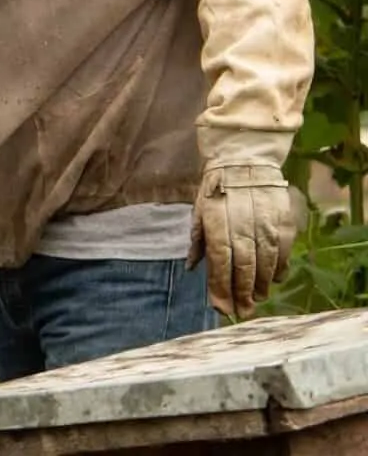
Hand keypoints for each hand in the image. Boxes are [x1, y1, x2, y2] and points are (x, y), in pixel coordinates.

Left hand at [187, 161, 294, 319]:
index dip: (220, 288)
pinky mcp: (284, 222)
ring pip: (265, 263)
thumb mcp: (199, 210)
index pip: (219, 262)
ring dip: (260, 286)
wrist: (243, 162)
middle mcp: (241, 225)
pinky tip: (274, 280)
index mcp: (216, 223)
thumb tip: (191, 268)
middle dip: (241, 294)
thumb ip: (197, 240)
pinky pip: (283, 252)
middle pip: (243, 267)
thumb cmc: (216, 189)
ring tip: (255, 300)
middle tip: (242, 312)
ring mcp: (265, 224)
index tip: (221, 308)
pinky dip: (279, 269)